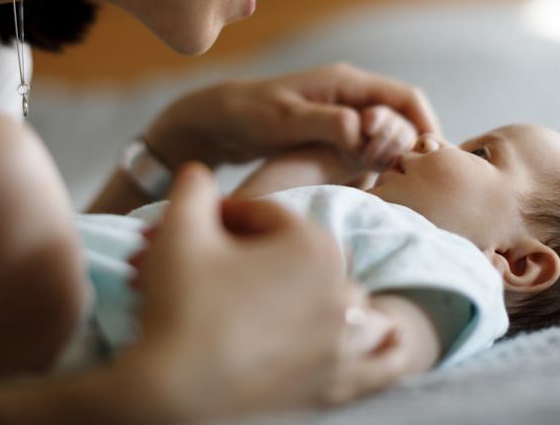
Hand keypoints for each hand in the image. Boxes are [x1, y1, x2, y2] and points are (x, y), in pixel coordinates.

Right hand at [124, 164, 408, 418]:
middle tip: (220, 269)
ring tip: (306, 302)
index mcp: (313, 245)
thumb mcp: (179, 229)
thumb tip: (198, 172)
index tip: (197, 230)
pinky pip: (382, 366)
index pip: (269, 217)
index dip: (227, 216)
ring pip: (355, 309)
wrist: (170, 387)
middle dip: (266, 258)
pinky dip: (388, 351)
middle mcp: (341, 291)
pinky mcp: (337, 386)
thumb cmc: (178, 304)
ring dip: (338, 301)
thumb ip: (194, 188)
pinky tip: (388, 338)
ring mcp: (343, 343)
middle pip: (307, 260)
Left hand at [145, 63, 440, 168]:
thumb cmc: (250, 115)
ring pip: (388, 131)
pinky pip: (370, 141)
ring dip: (394, 154)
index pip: (406, 97)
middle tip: (404, 178)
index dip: (425, 125)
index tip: (431, 158)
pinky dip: (377, 159)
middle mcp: (351, 92)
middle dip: (410, 144)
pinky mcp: (336, 128)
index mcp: (346, 82)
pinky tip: (373, 184)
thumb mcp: (286, 121)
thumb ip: (327, 124)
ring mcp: (345, 110)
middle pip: (402, 115)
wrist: (220, 119)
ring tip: (391, 184)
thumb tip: (364, 130)